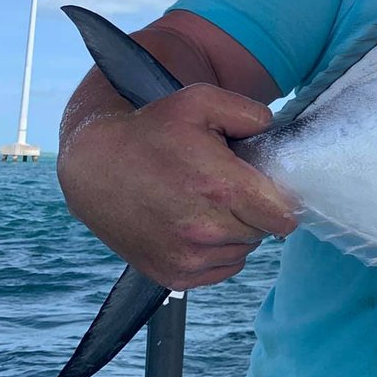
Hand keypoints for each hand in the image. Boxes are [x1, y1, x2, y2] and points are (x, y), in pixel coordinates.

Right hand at [57, 82, 297, 289]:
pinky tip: (197, 226)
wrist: (93, 166)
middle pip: (263, 231)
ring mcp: (188, 257)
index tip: (267, 189)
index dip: (280, 201)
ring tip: (207, 206)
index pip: (283, 215)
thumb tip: (272, 132)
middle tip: (227, 189)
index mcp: (221, 188)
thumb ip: (249, 113)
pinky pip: (220, 269)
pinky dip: (217, 252)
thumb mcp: (199, 101)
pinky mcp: (172, 275)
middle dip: (254, 211)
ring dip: (235, 232)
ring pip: (242, 251)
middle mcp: (206, 230)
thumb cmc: (150, 130)